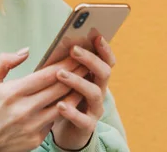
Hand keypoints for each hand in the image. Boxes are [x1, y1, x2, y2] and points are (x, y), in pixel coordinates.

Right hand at [0, 48, 84, 151]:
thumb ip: (5, 62)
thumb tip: (26, 51)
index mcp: (13, 92)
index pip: (47, 75)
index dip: (64, 64)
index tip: (75, 55)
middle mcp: (25, 109)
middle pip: (59, 88)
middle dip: (75, 74)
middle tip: (87, 62)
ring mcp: (32, 125)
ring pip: (63, 105)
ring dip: (76, 91)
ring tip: (85, 80)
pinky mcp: (36, 138)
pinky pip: (55, 120)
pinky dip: (66, 108)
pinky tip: (72, 99)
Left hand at [51, 36, 115, 150]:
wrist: (66, 131)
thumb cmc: (63, 98)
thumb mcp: (65, 80)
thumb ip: (65, 65)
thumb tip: (59, 44)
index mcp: (95, 78)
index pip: (107, 61)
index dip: (105, 49)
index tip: (97, 36)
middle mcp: (99, 91)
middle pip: (103, 73)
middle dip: (90, 59)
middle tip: (73, 50)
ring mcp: (95, 109)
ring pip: (94, 93)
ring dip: (77, 81)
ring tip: (60, 74)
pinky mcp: (87, 126)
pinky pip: (82, 119)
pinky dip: (72, 111)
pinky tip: (60, 105)